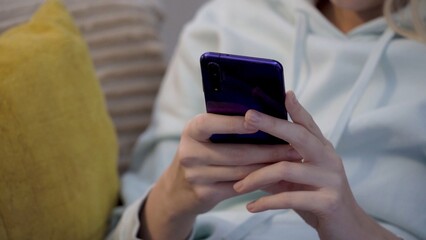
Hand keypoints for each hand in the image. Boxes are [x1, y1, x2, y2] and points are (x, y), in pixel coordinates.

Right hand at [140, 112, 300, 239]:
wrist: (178, 188)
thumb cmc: (201, 151)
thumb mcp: (204, 135)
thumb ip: (225, 124)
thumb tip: (264, 114)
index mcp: (192, 130)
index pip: (213, 124)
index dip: (236, 124)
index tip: (262, 120)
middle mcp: (190, 152)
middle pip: (236, 152)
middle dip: (268, 150)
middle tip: (293, 146)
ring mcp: (196, 175)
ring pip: (241, 172)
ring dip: (269, 167)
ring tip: (290, 161)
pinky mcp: (205, 194)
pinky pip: (239, 188)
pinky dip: (260, 183)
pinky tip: (276, 178)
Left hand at [233, 91, 399, 239]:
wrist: (347, 228)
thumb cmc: (318, 198)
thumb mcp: (300, 179)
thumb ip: (280, 165)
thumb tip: (248, 156)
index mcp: (321, 150)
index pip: (308, 124)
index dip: (296, 108)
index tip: (284, 92)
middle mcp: (328, 159)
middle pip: (299, 135)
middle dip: (272, 124)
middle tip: (247, 117)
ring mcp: (331, 179)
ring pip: (286, 168)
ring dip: (257, 177)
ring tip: (238, 186)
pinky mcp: (329, 201)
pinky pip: (290, 197)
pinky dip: (267, 202)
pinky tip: (252, 206)